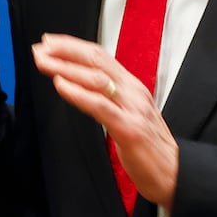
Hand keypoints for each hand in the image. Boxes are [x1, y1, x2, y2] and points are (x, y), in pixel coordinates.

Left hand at [33, 33, 177, 208]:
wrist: (176, 174)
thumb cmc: (150, 149)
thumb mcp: (129, 115)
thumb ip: (110, 100)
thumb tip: (84, 90)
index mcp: (132, 87)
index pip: (100, 56)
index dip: (73, 46)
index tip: (50, 43)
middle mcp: (133, 92)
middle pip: (96, 60)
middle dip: (65, 51)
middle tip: (41, 47)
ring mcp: (132, 109)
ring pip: (96, 78)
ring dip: (65, 68)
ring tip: (44, 62)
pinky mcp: (129, 129)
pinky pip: (99, 106)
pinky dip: (78, 93)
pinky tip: (61, 85)